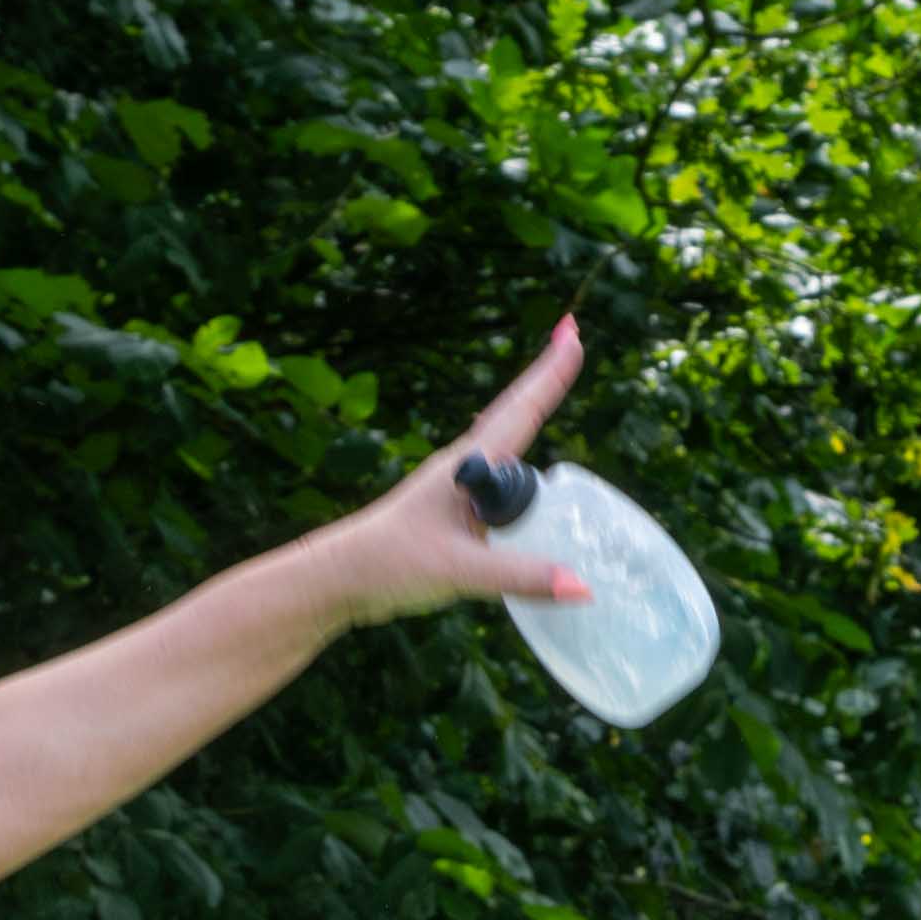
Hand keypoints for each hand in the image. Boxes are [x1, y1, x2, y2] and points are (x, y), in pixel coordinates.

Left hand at [306, 314, 599, 626]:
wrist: (339, 580)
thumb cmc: (389, 563)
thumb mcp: (461, 570)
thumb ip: (521, 576)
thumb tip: (582, 588)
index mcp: (468, 465)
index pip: (521, 409)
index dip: (550, 373)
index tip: (572, 331)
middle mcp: (465, 469)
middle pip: (517, 416)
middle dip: (546, 379)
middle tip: (573, 337)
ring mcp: (458, 490)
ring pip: (508, 450)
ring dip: (532, 414)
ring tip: (555, 380)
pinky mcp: (453, 515)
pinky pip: (500, 488)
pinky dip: (522, 472)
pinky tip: (527, 479)